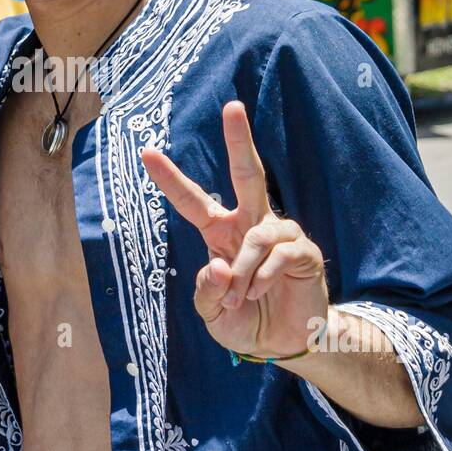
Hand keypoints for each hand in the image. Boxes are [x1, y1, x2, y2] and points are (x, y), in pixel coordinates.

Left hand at [140, 101, 328, 359]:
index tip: (147, 152)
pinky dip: (262, 276)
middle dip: (239, 140)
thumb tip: (216, 264)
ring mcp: (280, 235)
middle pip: (246, 174)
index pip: (193, 201)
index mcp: (221, 234)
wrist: (284, 344)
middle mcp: (251, 225)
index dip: (171, 178)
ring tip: (242, 298)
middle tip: (232, 106)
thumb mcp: (212, 315)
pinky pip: (278, 252)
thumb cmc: (245, 321)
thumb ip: (206, 292)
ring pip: (257, 235)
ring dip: (243, 272)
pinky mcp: (304, 252)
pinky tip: (260, 292)